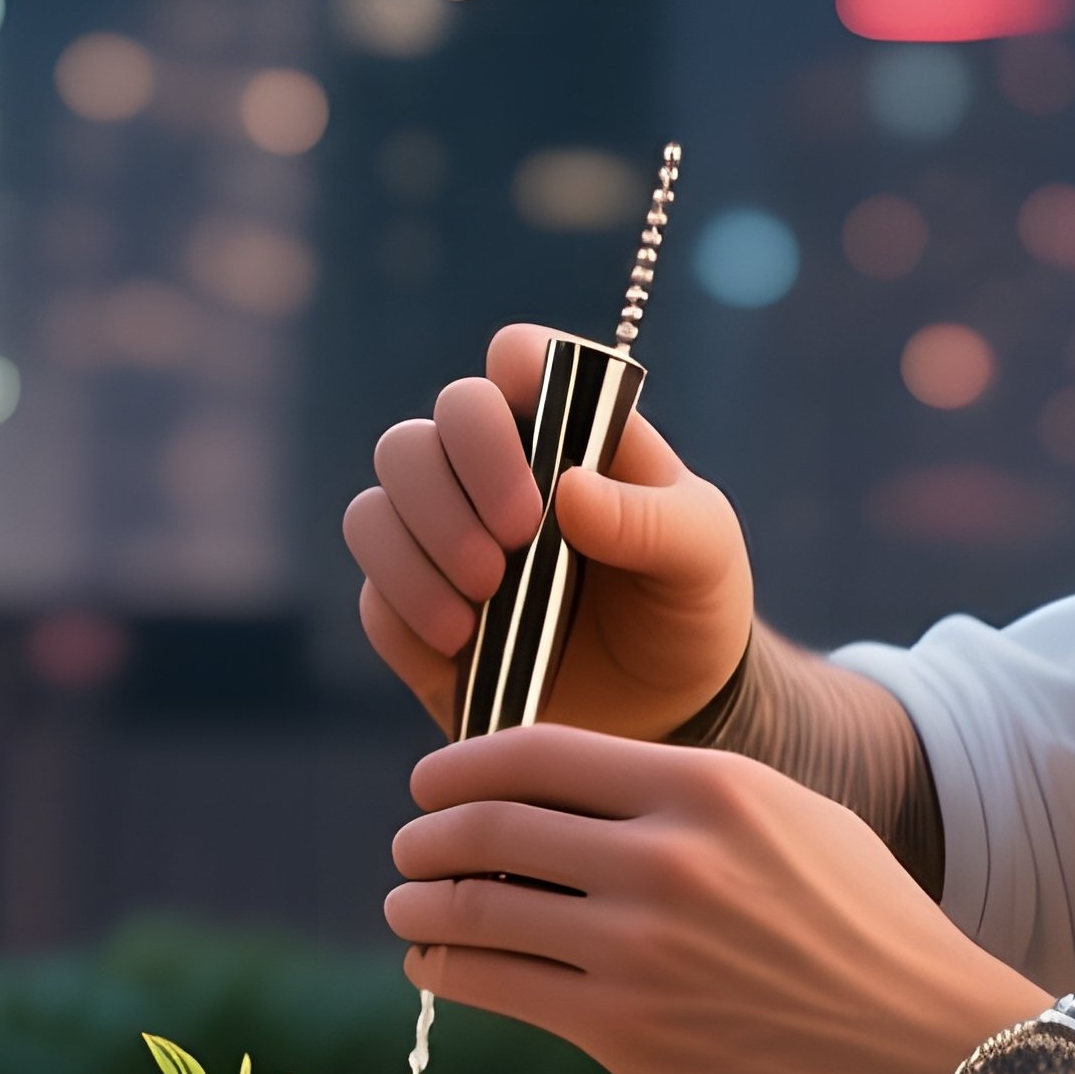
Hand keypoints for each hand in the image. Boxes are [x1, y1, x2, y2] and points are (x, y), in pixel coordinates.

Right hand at [344, 322, 753, 739]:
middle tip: (514, 541)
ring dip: (418, 550)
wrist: (663, 714)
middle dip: (455, 484)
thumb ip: (651, 519)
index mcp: (561, 432)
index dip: (514, 372)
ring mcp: (438, 546)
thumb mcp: (703, 558)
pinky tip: (461, 643)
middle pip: (416, 436)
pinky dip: (407, 610)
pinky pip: (372, 597)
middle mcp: (483, 477)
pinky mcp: (412, 616)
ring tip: (483, 601)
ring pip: (373, 511)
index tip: (535, 426)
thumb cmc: (684, 607)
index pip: (514, 359)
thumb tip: (569, 489)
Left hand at [386, 727, 1048, 1073]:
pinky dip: (448, 968)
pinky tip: (432, 963)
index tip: (429, 779)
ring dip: (421, 902)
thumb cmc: (861, 930)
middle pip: (492, 824)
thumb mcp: (785, 817)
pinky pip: (500, 985)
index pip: (536, 752)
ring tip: (402, 902)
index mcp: (700, 788)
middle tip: (407, 842)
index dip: (461, 762)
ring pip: (481, 907)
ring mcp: (637, 948)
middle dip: (427, 832)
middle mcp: (660, 858)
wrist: (932, 1061)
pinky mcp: (625, 1031)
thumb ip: (681, 791)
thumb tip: (572, 785)